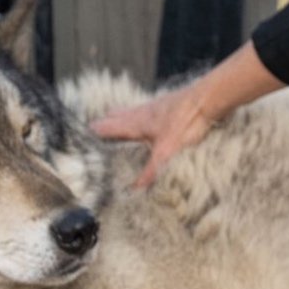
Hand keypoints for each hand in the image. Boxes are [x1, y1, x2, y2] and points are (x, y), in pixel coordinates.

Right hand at [91, 40, 284, 189]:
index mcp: (135, 123)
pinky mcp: (167, 105)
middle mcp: (141, 113)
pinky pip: (145, 110)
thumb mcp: (167, 153)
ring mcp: (154, 107)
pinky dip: (138, 116)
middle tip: (94, 131)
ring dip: (120, 118)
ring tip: (114, 124)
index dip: (93, 133)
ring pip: (129, 112)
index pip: (106, 127)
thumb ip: (150, 171)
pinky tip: (147, 120)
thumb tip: (134, 189)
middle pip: (115, 117)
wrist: (208, 99)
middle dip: (103, 124)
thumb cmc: (186, 121)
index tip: (80, 138)